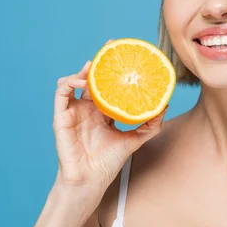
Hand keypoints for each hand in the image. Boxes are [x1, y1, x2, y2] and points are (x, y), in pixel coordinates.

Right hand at [52, 41, 166, 195]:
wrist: (91, 181)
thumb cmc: (108, 163)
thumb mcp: (134, 140)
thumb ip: (150, 125)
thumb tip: (165, 106)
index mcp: (102, 111)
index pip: (107, 84)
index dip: (112, 68)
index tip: (122, 51)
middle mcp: (87, 108)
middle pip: (91, 78)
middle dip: (99, 60)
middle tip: (111, 45)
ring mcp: (73, 111)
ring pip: (74, 81)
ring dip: (83, 70)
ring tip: (95, 65)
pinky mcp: (61, 117)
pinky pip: (61, 93)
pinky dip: (70, 82)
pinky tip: (82, 82)